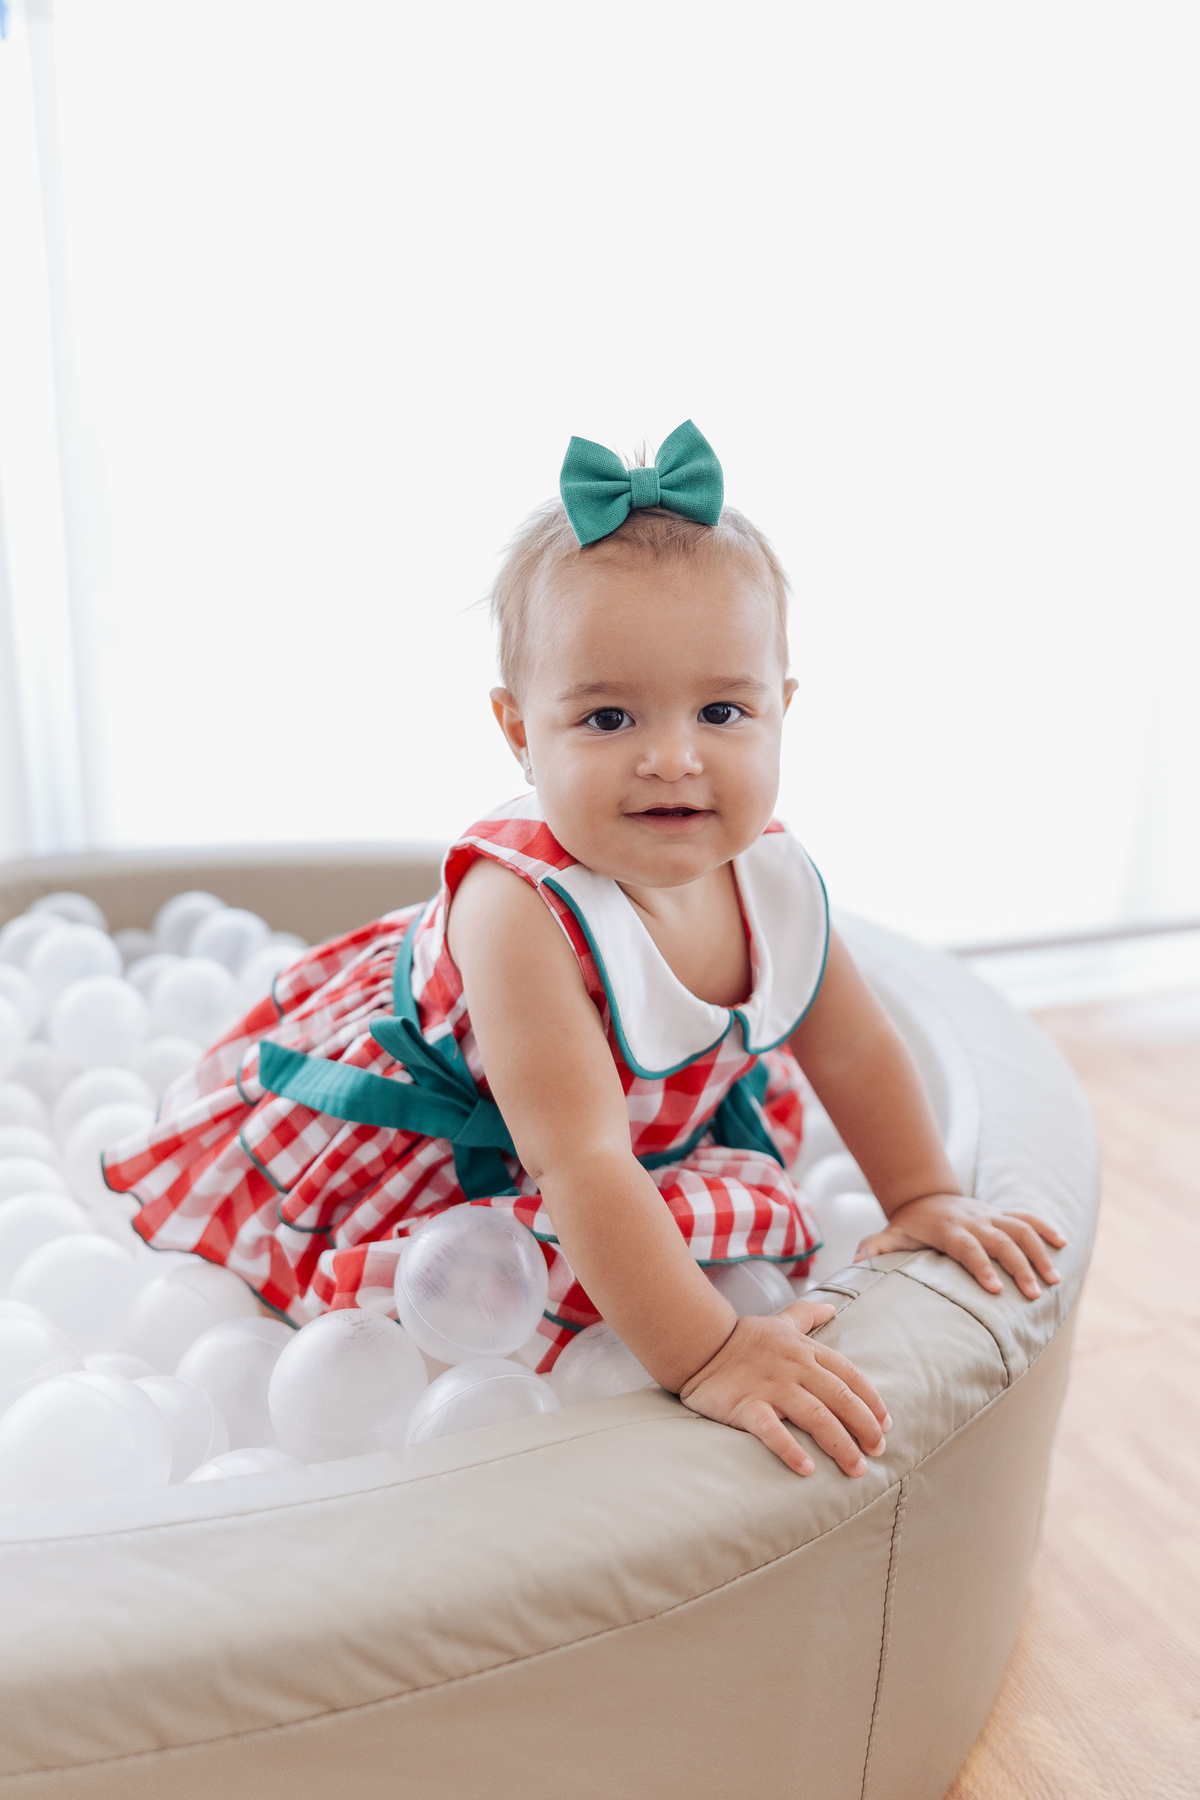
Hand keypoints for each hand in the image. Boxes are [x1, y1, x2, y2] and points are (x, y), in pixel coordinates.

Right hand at [678, 1300, 890, 1478]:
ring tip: (855, 1468)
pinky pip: (772, 1431)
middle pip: (840, 1399)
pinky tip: (807, 1469)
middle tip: (878, 1452)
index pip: (849, 1375)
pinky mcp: (747, 1405)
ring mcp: (772, 1387)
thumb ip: (807, 1314)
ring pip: (816, 1417)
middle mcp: (795, 1368)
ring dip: (840, 1444)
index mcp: (806, 1350)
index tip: (886, 1423)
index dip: (871, 1400)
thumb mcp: (780, 1321)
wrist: (698, 1342)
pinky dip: (791, 1450)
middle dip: (864, 1427)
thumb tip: (832, 1306)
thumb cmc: (742, 1337)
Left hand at [854, 1193, 1065, 1299]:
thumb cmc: (909, 1224)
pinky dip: (1046, 1228)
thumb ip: (874, 1248)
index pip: (968, 1248)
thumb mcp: (889, 1234)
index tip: (995, 1290)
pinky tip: (1063, 1245)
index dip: (981, 1267)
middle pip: (1001, 1241)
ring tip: (1054, 1280)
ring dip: (1039, 1253)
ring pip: (1020, 1229)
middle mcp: (974, 1221)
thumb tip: (855, 1262)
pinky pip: (1027, 1217)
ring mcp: (990, 1216)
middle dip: (1019, 1267)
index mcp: (949, 1230)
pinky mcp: (1001, 1214)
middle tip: (1034, 1294)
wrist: (926, 1194)